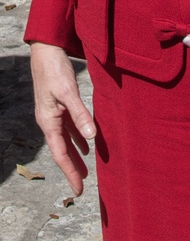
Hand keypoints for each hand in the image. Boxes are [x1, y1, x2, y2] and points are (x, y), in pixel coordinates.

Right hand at [29, 42, 95, 195]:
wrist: (46, 51)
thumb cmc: (55, 70)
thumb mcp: (68, 92)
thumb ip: (80, 114)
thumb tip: (92, 137)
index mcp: (48, 122)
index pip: (61, 154)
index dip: (71, 172)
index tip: (79, 189)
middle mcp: (49, 121)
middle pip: (62, 151)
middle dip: (72, 169)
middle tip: (82, 186)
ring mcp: (54, 114)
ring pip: (66, 140)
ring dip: (76, 155)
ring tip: (87, 170)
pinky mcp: (60, 105)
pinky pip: (69, 128)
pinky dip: (78, 137)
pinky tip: (87, 142)